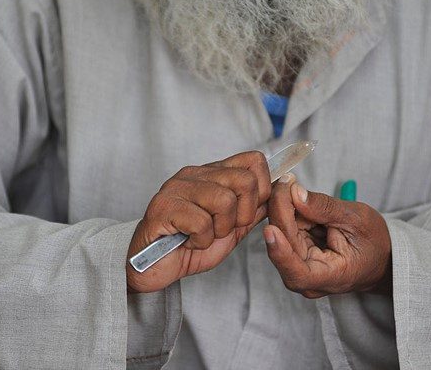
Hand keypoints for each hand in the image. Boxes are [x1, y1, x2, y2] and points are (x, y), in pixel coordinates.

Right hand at [127, 151, 270, 292]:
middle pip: (246, 180)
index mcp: (213, 174)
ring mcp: (177, 187)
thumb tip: (280, 189)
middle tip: (222, 229)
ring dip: (219, 229)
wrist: (151, 269)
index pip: (254, 160)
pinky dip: (200, 240)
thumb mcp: (230, 230)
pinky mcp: (163, 207)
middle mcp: (195, 174)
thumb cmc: (187, 247)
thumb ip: (251, 211)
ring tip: (202, 236)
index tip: (248, 213)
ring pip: (225, 200)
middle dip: (242, 214)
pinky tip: (187, 241)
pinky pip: (201, 222)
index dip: (263, 189)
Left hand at [264, 174, 390, 297]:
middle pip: (284, 245)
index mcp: (329, 276)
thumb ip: (325, 208)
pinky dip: (288, 211)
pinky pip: (284, 229)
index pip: (297, 274)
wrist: (380, 254)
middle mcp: (309, 277)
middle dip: (281, 210)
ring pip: (281, 233)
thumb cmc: (373, 242)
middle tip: (286, 182)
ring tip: (295, 189)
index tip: (271, 230)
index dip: (280, 252)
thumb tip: (296, 194)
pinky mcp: (295, 253)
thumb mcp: (357, 219)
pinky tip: (295, 198)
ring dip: (285, 208)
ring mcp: (299, 265)